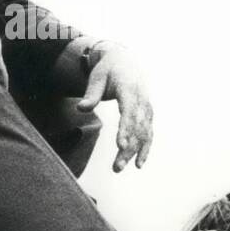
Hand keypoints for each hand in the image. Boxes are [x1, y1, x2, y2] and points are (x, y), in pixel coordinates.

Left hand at [76, 42, 153, 171]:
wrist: (127, 62)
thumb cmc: (109, 70)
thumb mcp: (96, 78)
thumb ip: (90, 94)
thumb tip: (81, 108)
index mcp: (129, 89)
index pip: (129, 112)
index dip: (126, 130)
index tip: (121, 146)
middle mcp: (142, 100)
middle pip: (137, 128)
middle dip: (128, 149)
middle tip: (116, 167)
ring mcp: (147, 108)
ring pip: (143, 134)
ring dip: (134, 153)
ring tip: (119, 168)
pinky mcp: (148, 115)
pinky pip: (148, 134)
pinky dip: (144, 149)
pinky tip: (138, 164)